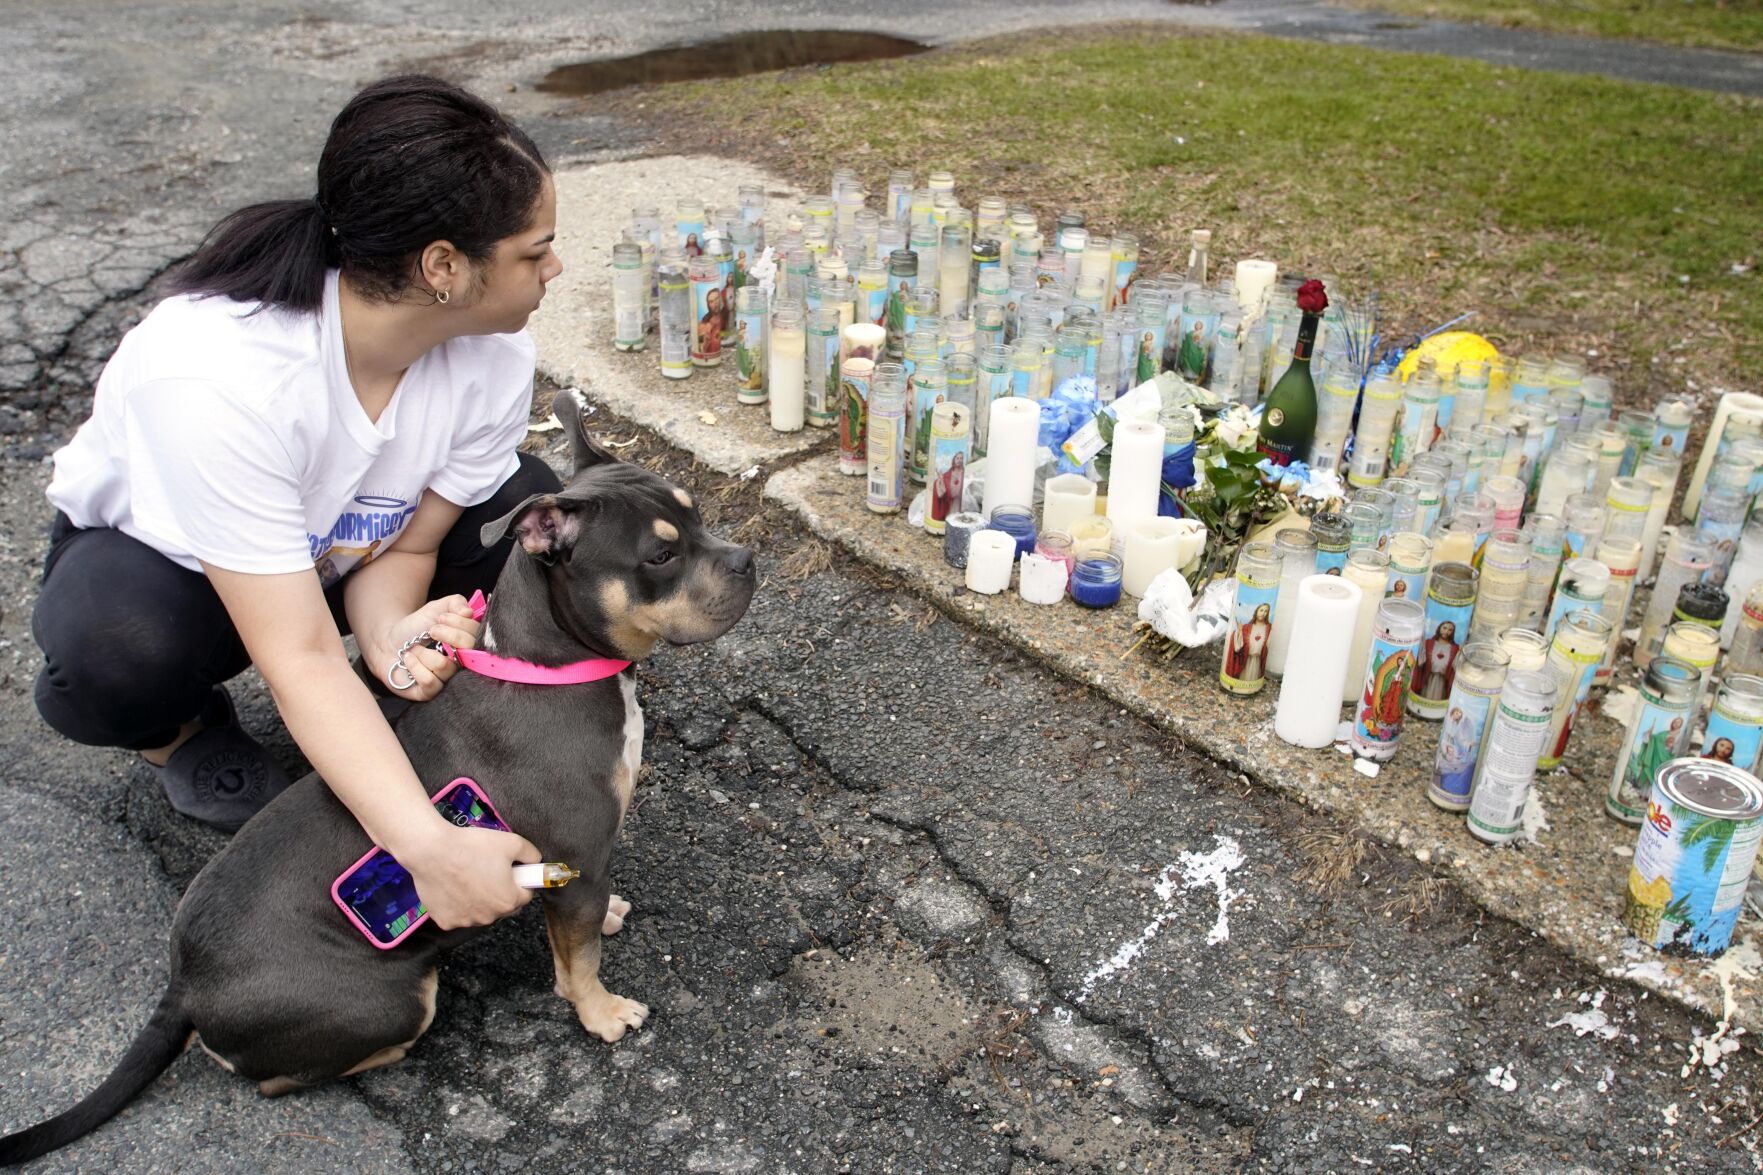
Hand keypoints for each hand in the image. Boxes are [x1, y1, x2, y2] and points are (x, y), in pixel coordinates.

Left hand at [368, 595, 480, 701]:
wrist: (388, 643)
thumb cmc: (415, 628)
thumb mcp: (437, 609)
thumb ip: (456, 603)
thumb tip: (468, 612)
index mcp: (468, 645)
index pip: (477, 636)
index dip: (459, 624)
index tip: (440, 618)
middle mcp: (463, 665)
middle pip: (467, 651)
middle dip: (445, 635)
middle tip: (430, 631)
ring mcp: (448, 680)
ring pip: (444, 665)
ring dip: (423, 652)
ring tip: (415, 649)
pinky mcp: (431, 693)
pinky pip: (430, 681)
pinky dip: (414, 666)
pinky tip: (408, 660)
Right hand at [401, 819, 540, 929]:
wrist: (431, 851)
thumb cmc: (472, 846)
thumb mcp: (512, 842)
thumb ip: (531, 855)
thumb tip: (536, 863)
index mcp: (508, 901)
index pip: (525, 895)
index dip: (520, 881)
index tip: (510, 871)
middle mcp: (488, 917)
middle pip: (503, 907)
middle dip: (500, 892)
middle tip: (488, 872)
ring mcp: (466, 922)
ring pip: (480, 912)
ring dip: (479, 900)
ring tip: (468, 877)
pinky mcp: (446, 921)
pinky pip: (458, 915)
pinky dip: (457, 904)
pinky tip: (452, 887)